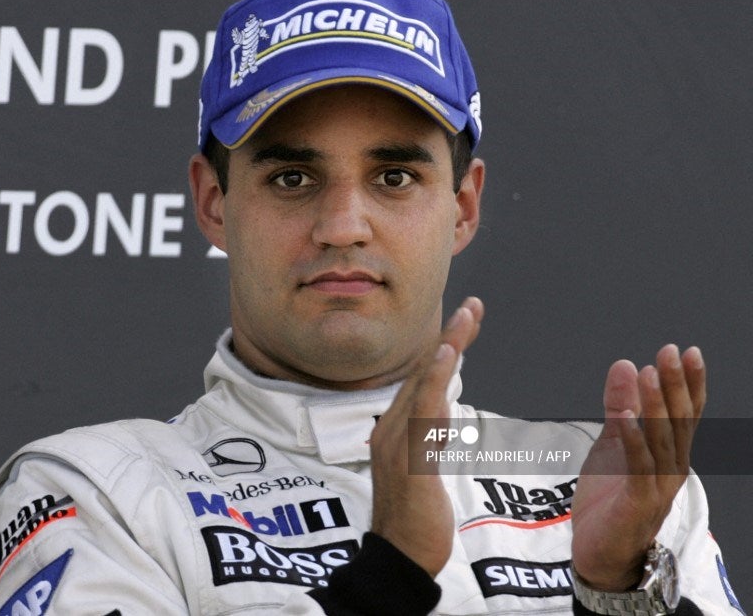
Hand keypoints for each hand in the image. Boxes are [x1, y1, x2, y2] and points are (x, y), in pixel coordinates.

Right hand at [369, 297, 483, 576]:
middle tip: (473, 306)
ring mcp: (398, 444)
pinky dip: (435, 383)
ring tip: (465, 321)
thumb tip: (438, 414)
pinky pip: (424, 414)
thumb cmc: (412, 517)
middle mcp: (391, 429)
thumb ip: (426, 437)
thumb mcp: (420, 468)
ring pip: (423, 387)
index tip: (465, 320)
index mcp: (395, 428)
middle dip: (450, 337)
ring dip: (446, 351)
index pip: (422, 379)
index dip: (444, 347)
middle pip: (422, 373)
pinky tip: (448, 361)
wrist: (399, 557)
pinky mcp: (412, 461)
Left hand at [571, 344, 705, 590]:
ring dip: (655, 405)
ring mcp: (657, 486)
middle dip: (675, 385)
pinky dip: (631, 439)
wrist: (599, 552)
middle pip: (678, 421)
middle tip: (670, 351)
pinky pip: (637, 466)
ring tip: (648, 372)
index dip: (689, 383)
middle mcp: (671, 468)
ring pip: (661, 440)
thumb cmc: (610, 498)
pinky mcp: (637, 502)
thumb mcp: (613, 443)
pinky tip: (623, 416)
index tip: (689, 351)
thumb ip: (620, 406)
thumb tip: (626, 364)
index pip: (686, 413)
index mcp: (669, 454)